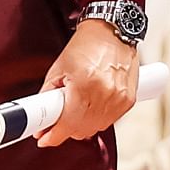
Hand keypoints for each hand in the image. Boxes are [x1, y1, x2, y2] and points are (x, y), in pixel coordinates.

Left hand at [35, 22, 136, 147]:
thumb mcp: (58, 68)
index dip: (52, 136)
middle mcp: (105, 94)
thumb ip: (48, 96)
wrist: (113, 30)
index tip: (43, 139)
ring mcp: (118, 99)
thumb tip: (41, 119)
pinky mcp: (128, 101)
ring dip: (81, 126)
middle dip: (65, 130)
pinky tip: (91, 106)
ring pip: (94, 129)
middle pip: (80, 131)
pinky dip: (97, 119)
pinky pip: (109, 121)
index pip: (66, 124)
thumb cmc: (86, 45)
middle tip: (56, 121)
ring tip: (75, 108)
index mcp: (84, 85)